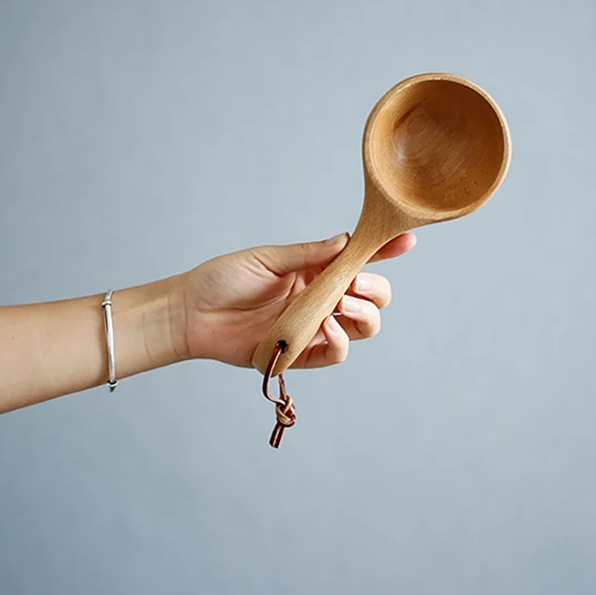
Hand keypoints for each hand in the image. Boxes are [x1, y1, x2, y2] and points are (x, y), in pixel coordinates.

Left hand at [179, 232, 416, 368]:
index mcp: (316, 271)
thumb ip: (309, 254)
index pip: (358, 261)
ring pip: (362, 327)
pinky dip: (339, 341)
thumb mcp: (269, 258)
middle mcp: (320, 299)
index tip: (405, 240)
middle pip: (371, 299)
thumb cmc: (224, 278)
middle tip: (357, 285)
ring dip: (363, 315)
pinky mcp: (301, 354)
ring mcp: (313, 327)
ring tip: (341, 305)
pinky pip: (335, 353)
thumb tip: (346, 240)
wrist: (191, 312)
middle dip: (376, 290)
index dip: (384, 253)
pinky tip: (325, 326)